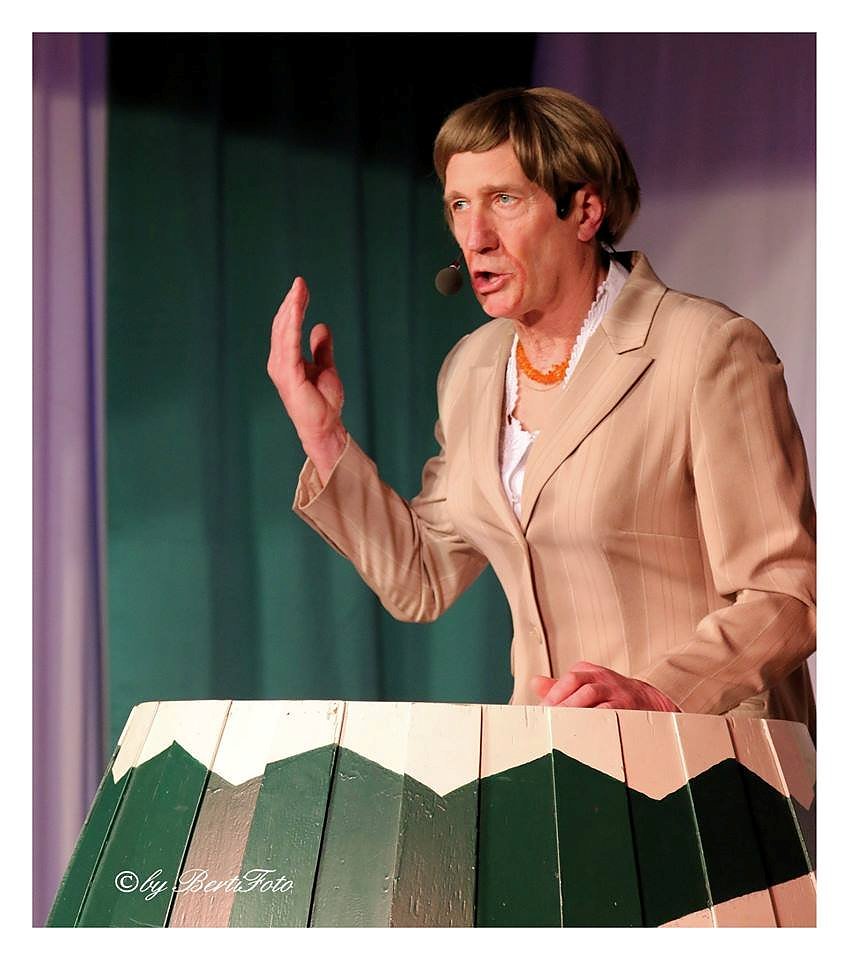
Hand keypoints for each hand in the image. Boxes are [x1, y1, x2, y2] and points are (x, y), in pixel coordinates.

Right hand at [267, 277, 346, 478]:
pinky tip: (297, 309)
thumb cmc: (323, 403)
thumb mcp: (325, 367)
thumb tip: (320, 326)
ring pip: (284, 331)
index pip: (287, 327)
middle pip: (283, 325)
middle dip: (292, 302)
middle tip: (300, 283)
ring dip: (291, 308)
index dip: (294, 306)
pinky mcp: (289, 375)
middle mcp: (279, 363)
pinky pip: (290, 344)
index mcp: (286, 360)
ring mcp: (281, 369)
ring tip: (298, 289)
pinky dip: (293, 324)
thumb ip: (321, 348)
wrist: (326, 427)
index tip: (302, 287)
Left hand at [531, 661, 679, 711]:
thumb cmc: (608, 695)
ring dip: (574, 709)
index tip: (542, 712)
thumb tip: (534, 683)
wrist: (648, 700)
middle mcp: (602, 678)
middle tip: (548, 719)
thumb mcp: (585, 685)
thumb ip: (559, 687)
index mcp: (589, 671)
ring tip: (561, 725)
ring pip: (591, 694)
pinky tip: (584, 731)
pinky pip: (609, 712)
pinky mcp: (628, 707)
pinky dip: (595, 720)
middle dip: (561, 701)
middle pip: (577, 683)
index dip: (553, 695)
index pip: (567, 679)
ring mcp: (616, 691)